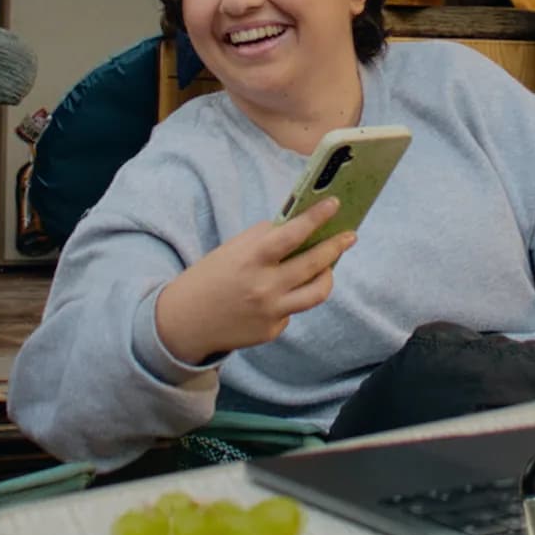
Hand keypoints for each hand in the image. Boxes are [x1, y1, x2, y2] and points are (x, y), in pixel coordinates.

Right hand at [154, 199, 354, 363]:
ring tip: (328, 266)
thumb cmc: (209, 277)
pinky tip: (278, 294)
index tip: (334, 204)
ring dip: (327, 275)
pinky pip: (293, 310)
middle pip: (315, 264)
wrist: (184, 322)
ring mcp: (271, 312)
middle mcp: (265, 287)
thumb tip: (298, 226)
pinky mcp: (272, 330)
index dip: (316, 218)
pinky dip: (290, 298)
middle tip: (350, 236)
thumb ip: (264, 239)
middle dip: (336, 246)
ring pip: (317, 292)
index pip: (292, 235)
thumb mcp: (232, 250)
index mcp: (252, 260)